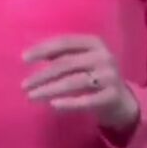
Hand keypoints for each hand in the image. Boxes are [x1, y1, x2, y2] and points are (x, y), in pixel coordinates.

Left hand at [21, 35, 139, 131]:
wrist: (122, 101)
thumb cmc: (95, 76)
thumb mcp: (82, 60)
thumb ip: (62, 55)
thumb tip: (30, 55)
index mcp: (94, 43)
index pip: (65, 43)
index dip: (43, 49)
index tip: (24, 59)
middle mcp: (103, 56)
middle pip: (66, 64)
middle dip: (42, 75)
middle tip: (24, 85)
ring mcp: (109, 76)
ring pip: (73, 82)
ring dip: (49, 90)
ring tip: (32, 96)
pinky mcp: (112, 96)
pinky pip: (86, 100)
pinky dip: (68, 103)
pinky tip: (53, 105)